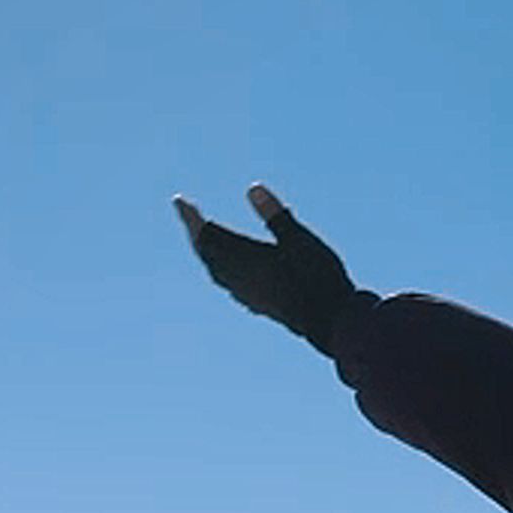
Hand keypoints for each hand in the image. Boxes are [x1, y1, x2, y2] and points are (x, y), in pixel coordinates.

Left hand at [174, 184, 365, 356]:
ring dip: (208, 254)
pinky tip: (233, 274)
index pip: (207, 235)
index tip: (180, 202)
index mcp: (244, 258)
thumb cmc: (317, 278)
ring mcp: (249, 295)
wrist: (332, 322)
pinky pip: (231, 285)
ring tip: (207, 242)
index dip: (191, 218)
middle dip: (198, 234)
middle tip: (191, 217)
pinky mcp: (260, 305)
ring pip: (217, 272)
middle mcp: (239, 278)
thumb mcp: (299, 240)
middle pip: (206, 254)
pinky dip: (224, 271)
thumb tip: (252, 189)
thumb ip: (275, 216)